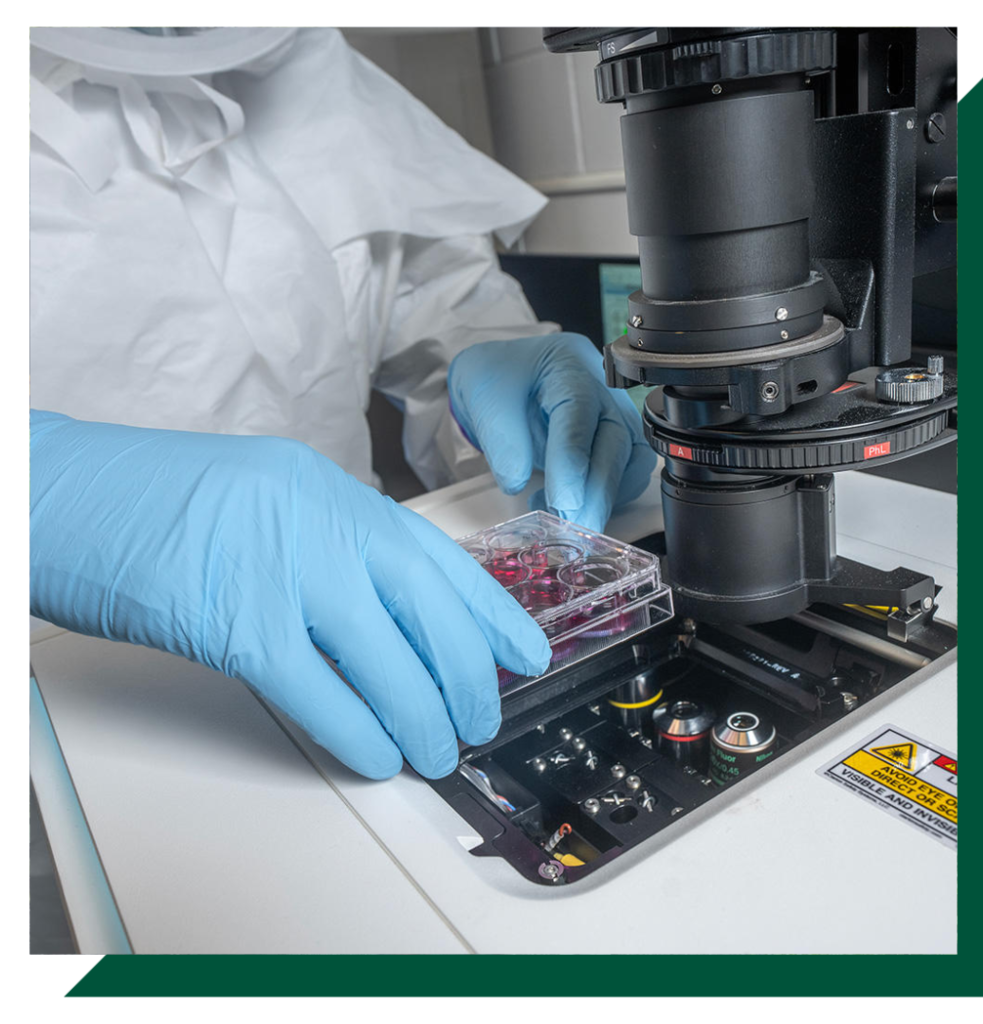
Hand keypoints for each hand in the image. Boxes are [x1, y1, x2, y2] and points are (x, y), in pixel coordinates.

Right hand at [29, 411, 550, 778]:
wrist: (64, 496)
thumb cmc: (159, 503)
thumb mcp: (272, 501)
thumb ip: (334, 547)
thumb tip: (390, 616)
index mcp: (334, 491)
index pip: (439, 558)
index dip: (492, 613)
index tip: (525, 652)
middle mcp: (323, 523)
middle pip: (431, 615)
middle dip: (469, 679)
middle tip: (481, 719)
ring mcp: (285, 572)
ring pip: (389, 663)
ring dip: (423, 719)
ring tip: (436, 751)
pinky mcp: (238, 625)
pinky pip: (323, 695)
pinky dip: (361, 733)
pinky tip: (378, 756)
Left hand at [448, 333, 656, 531]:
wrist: (506, 373)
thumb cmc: (499, 375)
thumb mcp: (485, 397)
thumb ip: (502, 440)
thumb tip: (517, 481)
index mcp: (569, 367)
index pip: (580, 413)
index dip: (573, 461)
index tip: (563, 500)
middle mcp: (602, 391)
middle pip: (616, 442)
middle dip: (596, 493)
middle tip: (571, 527)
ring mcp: (614, 416)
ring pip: (630, 462)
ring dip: (604, 499)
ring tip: (563, 518)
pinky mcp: (615, 442)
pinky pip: (625, 475)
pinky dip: (604, 498)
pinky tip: (570, 507)